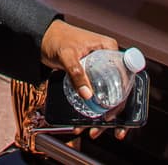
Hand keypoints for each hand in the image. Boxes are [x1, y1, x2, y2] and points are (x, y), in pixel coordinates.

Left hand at [39, 20, 127, 140]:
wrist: (42, 37)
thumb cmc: (56, 38)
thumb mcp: (67, 55)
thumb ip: (76, 73)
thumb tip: (87, 95)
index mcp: (109, 48)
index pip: (125, 75)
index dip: (123, 95)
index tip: (113, 110)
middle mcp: (108, 59)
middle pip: (118, 88)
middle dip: (113, 110)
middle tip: (104, 124)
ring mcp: (100, 68)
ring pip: (108, 94)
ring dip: (103, 113)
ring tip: (93, 130)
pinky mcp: (91, 76)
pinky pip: (96, 93)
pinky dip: (93, 108)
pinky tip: (86, 121)